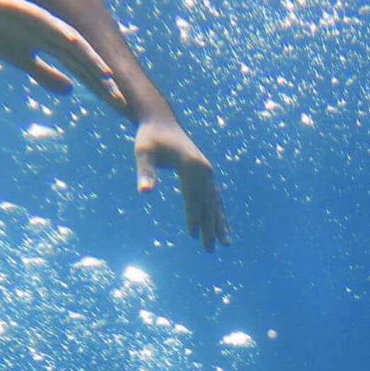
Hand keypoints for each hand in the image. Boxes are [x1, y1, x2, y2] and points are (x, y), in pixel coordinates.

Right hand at [0, 0, 124, 109]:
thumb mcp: (20, 58)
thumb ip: (45, 73)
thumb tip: (71, 90)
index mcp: (50, 46)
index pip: (81, 69)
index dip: (99, 87)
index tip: (118, 106)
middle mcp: (50, 33)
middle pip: (82, 59)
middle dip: (101, 80)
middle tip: (122, 101)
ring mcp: (38, 21)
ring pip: (69, 41)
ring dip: (87, 58)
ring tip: (106, 75)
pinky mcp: (22, 9)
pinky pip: (44, 21)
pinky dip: (60, 33)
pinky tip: (74, 44)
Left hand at [135, 115, 232, 250]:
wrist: (161, 121)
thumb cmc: (150, 137)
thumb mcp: (143, 152)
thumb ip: (145, 171)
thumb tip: (144, 192)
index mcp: (192, 165)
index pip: (193, 197)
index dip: (192, 216)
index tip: (192, 236)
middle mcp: (205, 169)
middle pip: (208, 204)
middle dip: (209, 227)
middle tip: (210, 249)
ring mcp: (208, 172)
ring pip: (215, 203)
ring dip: (220, 224)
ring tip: (226, 243)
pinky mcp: (207, 174)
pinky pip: (214, 198)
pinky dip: (218, 213)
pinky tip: (220, 226)